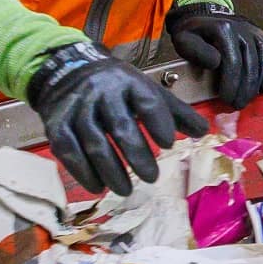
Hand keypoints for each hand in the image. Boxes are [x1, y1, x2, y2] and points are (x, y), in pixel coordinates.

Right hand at [26, 41, 210, 195]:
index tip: (168, 144)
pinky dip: (84, 172)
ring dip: (111, 170)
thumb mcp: (148, 91)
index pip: (147, 102)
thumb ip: (176, 112)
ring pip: (94, 143)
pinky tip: (98, 187)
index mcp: (130, 83)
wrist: (67, 73)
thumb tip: (205, 132)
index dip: (159, 123)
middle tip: (152, 177)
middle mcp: (102, 94)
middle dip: (137, 154)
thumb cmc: (118, 88)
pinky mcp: (57, 126)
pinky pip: (69, 152)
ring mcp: (78, 110)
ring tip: (127, 190)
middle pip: (120, 126)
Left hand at [164, 2, 262, 109]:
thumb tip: (216, 63)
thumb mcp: (184, 40)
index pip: (233, 61)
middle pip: (250, 64)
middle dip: (244, 89)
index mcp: (224, 29)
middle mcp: (243, 28)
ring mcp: (255, 31)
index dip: (231, 83)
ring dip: (256, 84)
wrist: (204, 14)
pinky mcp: (262, 36)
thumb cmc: (193, 33)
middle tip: (237, 105)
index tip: (225, 99)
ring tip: (247, 99)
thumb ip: (196, 51)